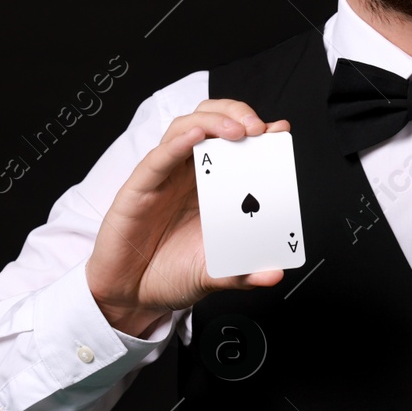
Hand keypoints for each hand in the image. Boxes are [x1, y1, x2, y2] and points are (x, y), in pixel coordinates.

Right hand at [86, 99, 290, 336]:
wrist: (132, 296)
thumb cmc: (171, 274)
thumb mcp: (218, 274)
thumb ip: (245, 272)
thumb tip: (275, 275)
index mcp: (211, 186)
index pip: (235, 143)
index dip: (256, 130)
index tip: (279, 131)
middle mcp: (188, 175)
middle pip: (210, 121)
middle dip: (237, 114)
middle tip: (258, 129)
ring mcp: (163, 178)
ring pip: (184, 128)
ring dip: (212, 121)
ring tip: (236, 131)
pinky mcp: (138, 189)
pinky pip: (157, 159)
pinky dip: (177, 144)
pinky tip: (194, 137)